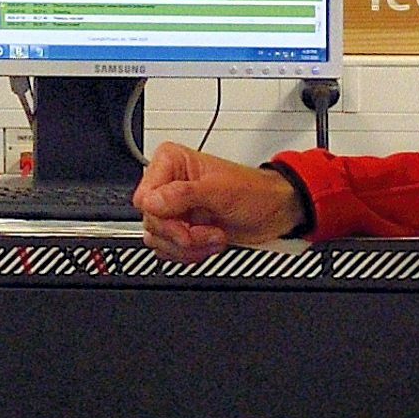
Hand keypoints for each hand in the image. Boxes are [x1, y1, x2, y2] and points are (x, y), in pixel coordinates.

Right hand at [136, 143, 307, 258]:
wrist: (274, 213)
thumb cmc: (254, 193)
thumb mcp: (221, 191)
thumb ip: (184, 194)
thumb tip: (152, 201)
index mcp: (171, 163)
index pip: (144, 197)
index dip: (165, 217)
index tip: (187, 222)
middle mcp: (167, 185)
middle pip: (151, 222)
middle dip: (183, 235)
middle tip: (208, 232)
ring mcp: (173, 209)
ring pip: (158, 239)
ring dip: (189, 247)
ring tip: (214, 236)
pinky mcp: (180, 229)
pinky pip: (168, 250)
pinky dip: (189, 254)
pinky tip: (209, 243)